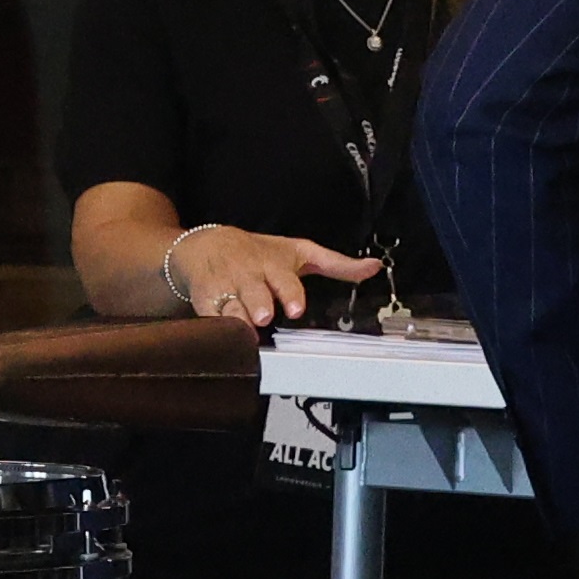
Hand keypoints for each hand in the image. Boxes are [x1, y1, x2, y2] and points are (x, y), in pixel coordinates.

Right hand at [164, 224, 383, 331]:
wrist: (206, 245)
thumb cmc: (257, 252)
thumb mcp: (299, 252)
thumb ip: (337, 265)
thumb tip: (374, 267)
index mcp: (273, 266)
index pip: (283, 280)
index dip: (289, 293)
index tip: (296, 308)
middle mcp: (249, 277)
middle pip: (254, 293)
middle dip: (259, 304)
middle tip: (265, 316)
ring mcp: (225, 289)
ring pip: (230, 307)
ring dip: (237, 317)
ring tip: (244, 326)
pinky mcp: (204, 301)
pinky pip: (209, 316)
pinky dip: (214, 325)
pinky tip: (220, 332)